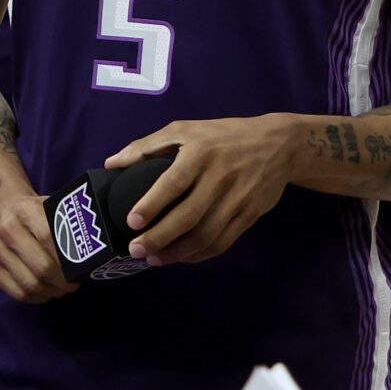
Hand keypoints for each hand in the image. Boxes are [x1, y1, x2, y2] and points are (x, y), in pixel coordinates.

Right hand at [0, 189, 70, 302]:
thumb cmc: (35, 211)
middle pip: (41, 267)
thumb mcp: (52, 208)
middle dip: (63, 282)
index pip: (50, 240)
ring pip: (29, 284)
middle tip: (73, 284)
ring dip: (51, 292)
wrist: (1, 207)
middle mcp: (6, 229)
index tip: (81, 271)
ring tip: (60, 289)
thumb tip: (93, 256)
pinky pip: (16, 292)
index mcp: (26, 210)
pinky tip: (45, 292)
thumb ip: (68, 227)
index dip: (68, 260)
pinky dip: (36, 298)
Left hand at [102, 115, 295, 264]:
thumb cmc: (222, 135)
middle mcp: (220, 178)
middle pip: (189, 216)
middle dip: (160, 237)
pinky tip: (182, 256)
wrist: (279, 144)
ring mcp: (238, 199)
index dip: (151, 204)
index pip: (173, 182)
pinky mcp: (250, 214)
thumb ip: (146, 146)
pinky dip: (201, 253)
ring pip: (207, 234)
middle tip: (136, 250)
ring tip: (154, 259)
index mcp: (200, 154)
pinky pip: (224, 241)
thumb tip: (111, 163)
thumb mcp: (184, 130)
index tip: (131, 221)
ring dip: (178, 252)